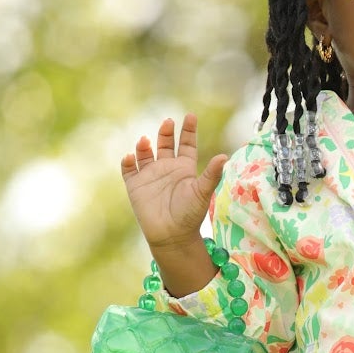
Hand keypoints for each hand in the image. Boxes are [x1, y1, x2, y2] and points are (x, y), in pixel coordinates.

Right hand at [120, 114, 227, 250]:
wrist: (172, 236)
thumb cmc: (190, 215)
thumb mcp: (202, 192)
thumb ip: (211, 174)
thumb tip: (224, 156)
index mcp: (184, 168)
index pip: (186, 144)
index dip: (188, 130)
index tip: (190, 116)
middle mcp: (167, 168)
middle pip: (165, 144)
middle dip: (166, 132)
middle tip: (168, 122)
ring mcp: (150, 176)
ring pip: (144, 153)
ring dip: (144, 145)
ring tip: (146, 141)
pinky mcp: (135, 185)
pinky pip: (128, 169)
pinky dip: (128, 161)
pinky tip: (131, 157)